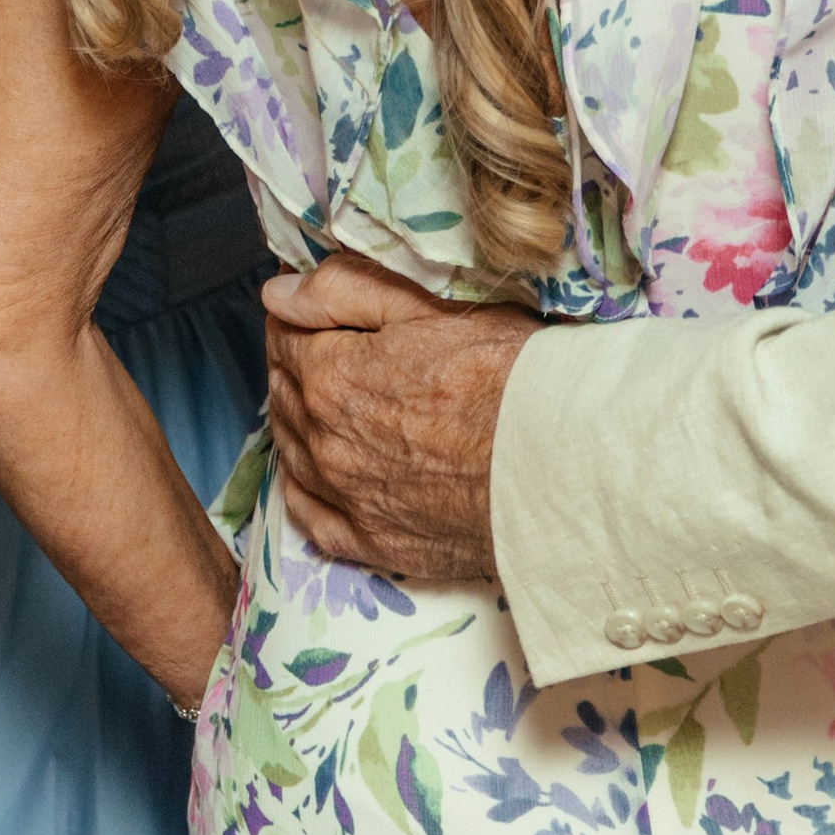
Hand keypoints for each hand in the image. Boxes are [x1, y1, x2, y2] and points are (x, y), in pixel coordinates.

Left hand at [263, 257, 532, 581]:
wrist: (557, 463)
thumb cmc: (505, 374)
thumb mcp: (430, 307)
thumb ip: (346, 292)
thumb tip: (277, 293)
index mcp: (332, 377)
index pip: (285, 337)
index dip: (297, 315)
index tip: (314, 308)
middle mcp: (324, 442)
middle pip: (283, 394)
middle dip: (296, 365)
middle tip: (322, 347)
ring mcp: (345, 497)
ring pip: (292, 452)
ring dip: (297, 420)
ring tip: (323, 401)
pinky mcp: (372, 542)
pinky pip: (310, 516)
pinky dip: (303, 489)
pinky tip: (312, 474)